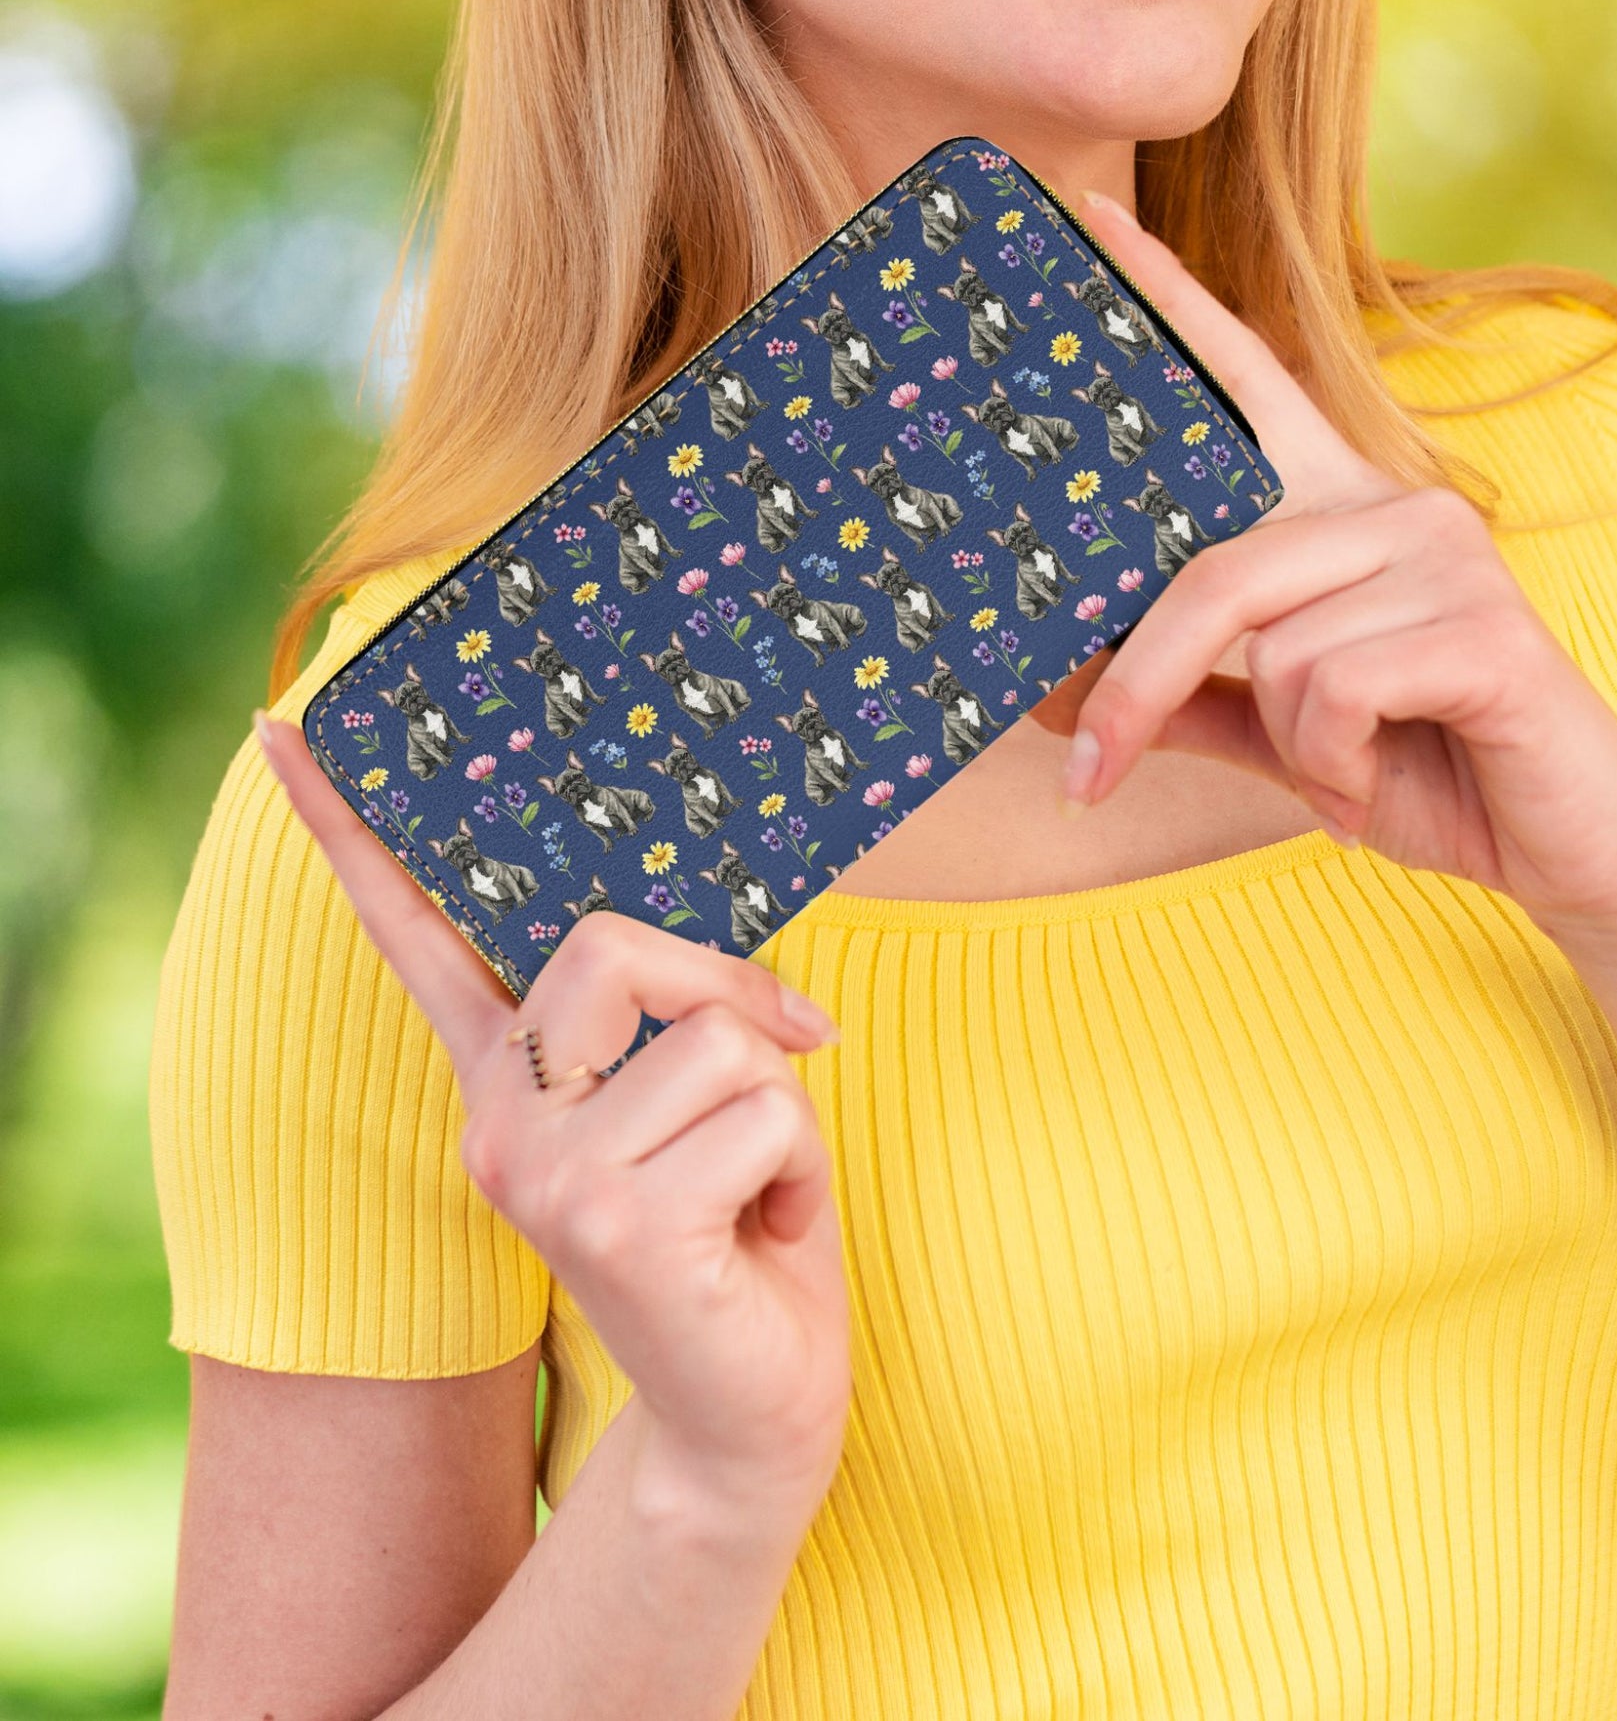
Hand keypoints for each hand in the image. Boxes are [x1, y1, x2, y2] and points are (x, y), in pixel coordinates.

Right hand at [254, 712, 852, 1510]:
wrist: (750, 1413)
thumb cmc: (742, 1238)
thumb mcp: (714, 1105)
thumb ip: (693, 1027)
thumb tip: (772, 996)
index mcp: (513, 1078)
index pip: (421, 939)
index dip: (352, 834)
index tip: (285, 734)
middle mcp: (501, 1120)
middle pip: (614, 945)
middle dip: (730, 994)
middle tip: (785, 1058)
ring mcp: (543, 1173)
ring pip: (717, 1037)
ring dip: (782, 1112)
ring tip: (752, 1193)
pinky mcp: (610, 1223)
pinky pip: (764, 1111)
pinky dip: (802, 1170)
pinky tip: (758, 1238)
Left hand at [1040, 188, 1616, 937]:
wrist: (1564, 846)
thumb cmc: (1421, 767)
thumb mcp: (1284, 729)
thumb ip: (1189, 695)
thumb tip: (1051, 695)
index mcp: (1344, 512)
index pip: (1247, 382)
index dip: (1167, 302)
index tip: (1091, 218)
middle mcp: (1396, 503)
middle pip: (1212, 568)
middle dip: (1137, 687)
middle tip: (1087, 774)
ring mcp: (1445, 553)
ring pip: (1273, 645)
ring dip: (1291, 744)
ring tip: (1346, 770)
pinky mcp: (1484, 623)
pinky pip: (1332, 687)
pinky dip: (1333, 763)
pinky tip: (1377, 779)